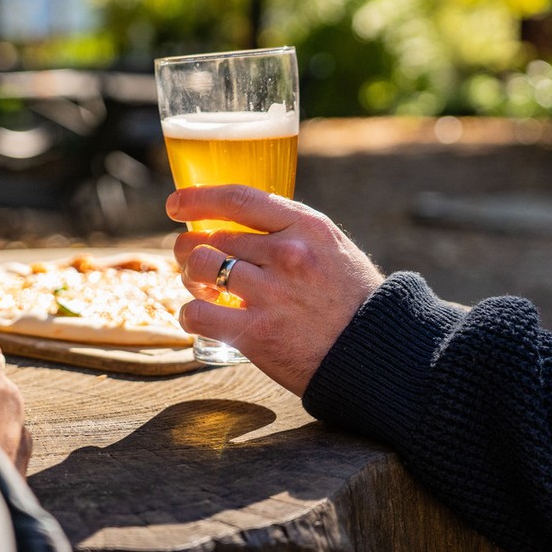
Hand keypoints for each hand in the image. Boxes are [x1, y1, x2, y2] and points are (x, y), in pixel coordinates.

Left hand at [167, 185, 385, 395]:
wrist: (375, 354)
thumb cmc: (352, 300)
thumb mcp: (331, 248)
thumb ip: (289, 231)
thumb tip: (239, 220)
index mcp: (305, 227)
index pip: (238, 198)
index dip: (198, 198)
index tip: (176, 204)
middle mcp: (286, 254)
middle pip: (210, 237)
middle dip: (189, 246)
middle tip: (192, 258)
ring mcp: (270, 294)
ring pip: (199, 267)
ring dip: (190, 276)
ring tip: (201, 286)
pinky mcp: (256, 334)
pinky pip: (197, 313)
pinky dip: (190, 314)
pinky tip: (199, 316)